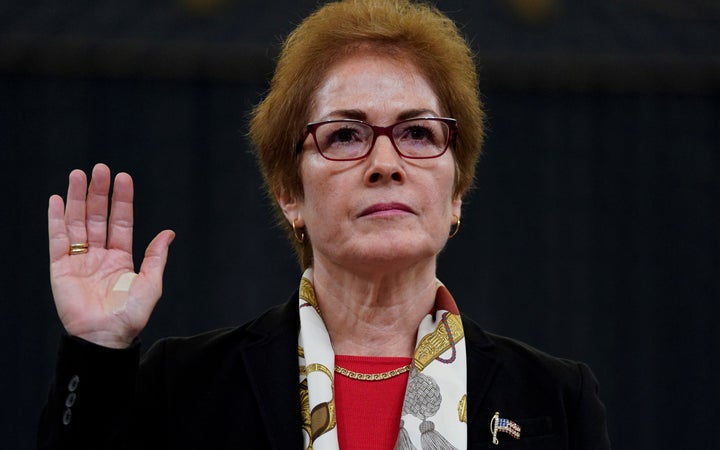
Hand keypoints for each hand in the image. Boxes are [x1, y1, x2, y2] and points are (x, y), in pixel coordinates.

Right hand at [48, 163, 174, 347]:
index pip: (120, 221)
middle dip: (97, 192)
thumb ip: (156, 257)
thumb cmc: (130, 316)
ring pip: (77, 222)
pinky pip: (57, 240)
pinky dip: (56, 219)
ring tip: (77, 175)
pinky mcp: (61, 268)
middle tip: (98, 168)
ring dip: (76, 198)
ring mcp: (79, 260)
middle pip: (97, 216)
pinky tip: (56, 200)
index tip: (123, 177)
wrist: (105, 337)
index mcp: (121, 258)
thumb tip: (169, 233)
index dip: (121, 200)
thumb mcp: (151, 283)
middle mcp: (99, 256)